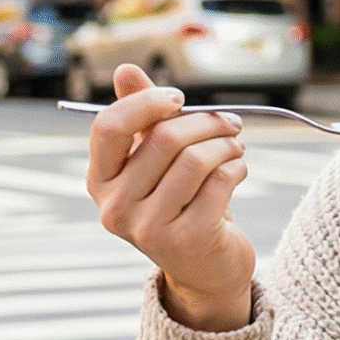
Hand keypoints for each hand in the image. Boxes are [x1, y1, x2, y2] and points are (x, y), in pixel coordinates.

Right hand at [85, 63, 254, 329]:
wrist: (205, 269)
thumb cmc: (180, 203)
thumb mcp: (156, 162)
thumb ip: (142, 117)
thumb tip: (126, 69)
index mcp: (99, 181)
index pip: (108, 127)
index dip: (146, 102)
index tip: (179, 98)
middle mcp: (115, 207)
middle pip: (163, 139)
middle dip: (205, 122)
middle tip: (229, 122)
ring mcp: (147, 228)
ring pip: (195, 160)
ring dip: (225, 143)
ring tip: (236, 144)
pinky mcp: (186, 240)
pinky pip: (219, 182)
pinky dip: (237, 166)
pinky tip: (240, 168)